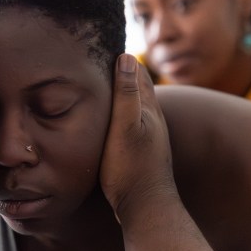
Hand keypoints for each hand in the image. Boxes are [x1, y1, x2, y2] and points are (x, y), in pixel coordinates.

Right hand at [99, 54, 175, 220]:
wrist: (145, 208)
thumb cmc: (132, 169)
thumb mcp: (126, 128)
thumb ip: (126, 94)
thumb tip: (128, 56)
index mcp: (148, 108)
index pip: (136, 71)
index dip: (122, 56)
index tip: (103, 42)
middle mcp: (151, 118)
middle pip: (136, 85)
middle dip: (120, 70)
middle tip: (99, 57)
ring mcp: (147, 135)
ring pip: (132, 104)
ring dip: (118, 91)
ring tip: (99, 82)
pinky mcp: (139, 150)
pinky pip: (127, 120)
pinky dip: (117, 111)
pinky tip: (107, 119)